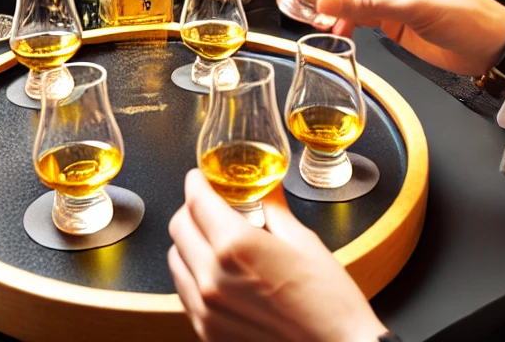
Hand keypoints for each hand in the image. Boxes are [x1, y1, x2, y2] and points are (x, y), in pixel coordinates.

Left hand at [167, 169, 387, 341]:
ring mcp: (206, 308)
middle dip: (192, 210)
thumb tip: (267, 188)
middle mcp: (211, 277)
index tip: (202, 177)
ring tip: (215, 240)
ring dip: (189, 242)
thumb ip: (275, 210)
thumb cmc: (329, 304)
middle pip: (179, 227)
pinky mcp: (207, 330)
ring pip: (176, 260)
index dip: (198, 183)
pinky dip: (194, 274)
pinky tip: (218, 272)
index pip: (197, 201)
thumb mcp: (305, 244)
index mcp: (236, 247)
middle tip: (211, 205)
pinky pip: (185, 292)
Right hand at [307, 0, 504, 76]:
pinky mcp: (391, 19)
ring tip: (311, 16)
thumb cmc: (463, 12)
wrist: (489, 46)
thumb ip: (368, 4)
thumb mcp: (413, 5)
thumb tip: (326, 1)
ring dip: (331, 3)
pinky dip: (344, 22)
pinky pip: (359, 16)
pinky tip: (334, 31)